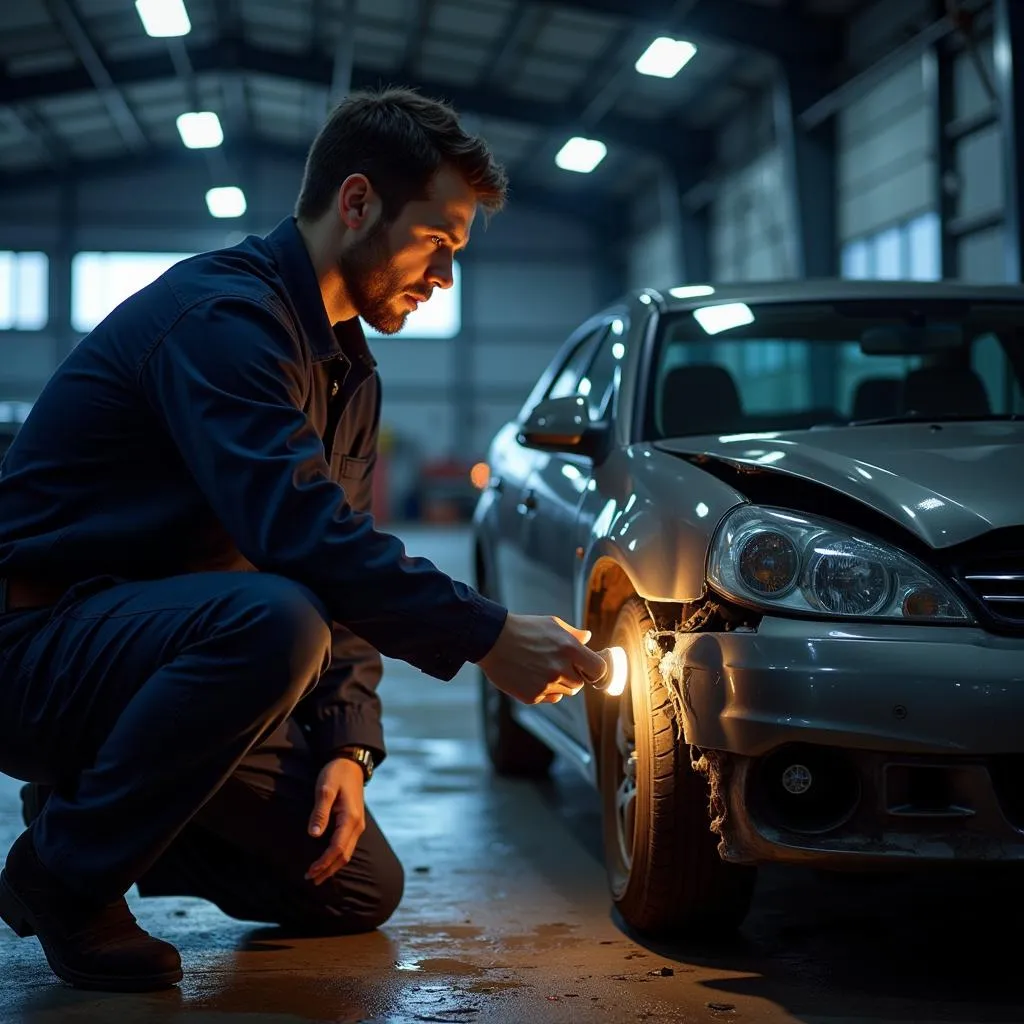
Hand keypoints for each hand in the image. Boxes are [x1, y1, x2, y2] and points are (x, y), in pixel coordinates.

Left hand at [305, 756, 366, 884]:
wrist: (351, 763)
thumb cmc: (336, 774)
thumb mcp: (325, 789)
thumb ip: (320, 812)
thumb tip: (314, 835)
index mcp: (350, 818)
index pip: (337, 848)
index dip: (324, 863)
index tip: (310, 872)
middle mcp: (357, 825)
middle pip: (344, 856)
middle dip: (328, 870)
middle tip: (310, 880)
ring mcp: (357, 825)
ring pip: (347, 853)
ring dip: (332, 866)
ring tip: (317, 876)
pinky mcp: (354, 823)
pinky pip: (347, 846)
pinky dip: (337, 857)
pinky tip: (328, 860)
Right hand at [476, 613, 606, 705]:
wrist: (492, 640)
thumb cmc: (524, 629)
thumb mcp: (552, 624)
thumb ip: (574, 634)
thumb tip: (588, 638)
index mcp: (570, 649)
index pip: (599, 670)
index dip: (596, 671)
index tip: (590, 669)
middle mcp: (560, 669)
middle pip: (580, 684)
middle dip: (573, 676)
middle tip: (558, 665)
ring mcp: (546, 685)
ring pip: (565, 693)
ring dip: (559, 684)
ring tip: (541, 668)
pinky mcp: (533, 696)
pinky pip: (549, 699)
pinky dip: (544, 691)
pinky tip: (531, 676)